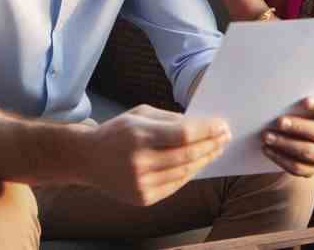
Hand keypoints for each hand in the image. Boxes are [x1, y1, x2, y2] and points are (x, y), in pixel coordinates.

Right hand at [79, 105, 230, 205]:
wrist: (88, 159)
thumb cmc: (118, 131)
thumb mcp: (141, 114)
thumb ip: (170, 119)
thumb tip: (201, 125)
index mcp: (140, 135)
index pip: (184, 134)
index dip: (207, 130)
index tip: (222, 125)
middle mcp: (140, 162)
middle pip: (188, 154)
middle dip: (211, 144)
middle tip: (225, 136)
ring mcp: (141, 183)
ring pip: (184, 172)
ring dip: (204, 159)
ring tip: (216, 149)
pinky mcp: (142, 198)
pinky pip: (175, 185)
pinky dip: (189, 173)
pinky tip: (198, 162)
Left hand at [261, 97, 313, 177]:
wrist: (302, 136)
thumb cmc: (302, 112)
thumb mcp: (304, 104)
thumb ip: (299, 100)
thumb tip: (281, 94)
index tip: (305, 101)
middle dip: (299, 127)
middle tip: (279, 121)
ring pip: (309, 152)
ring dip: (286, 144)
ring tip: (267, 136)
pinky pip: (298, 168)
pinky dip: (281, 158)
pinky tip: (267, 149)